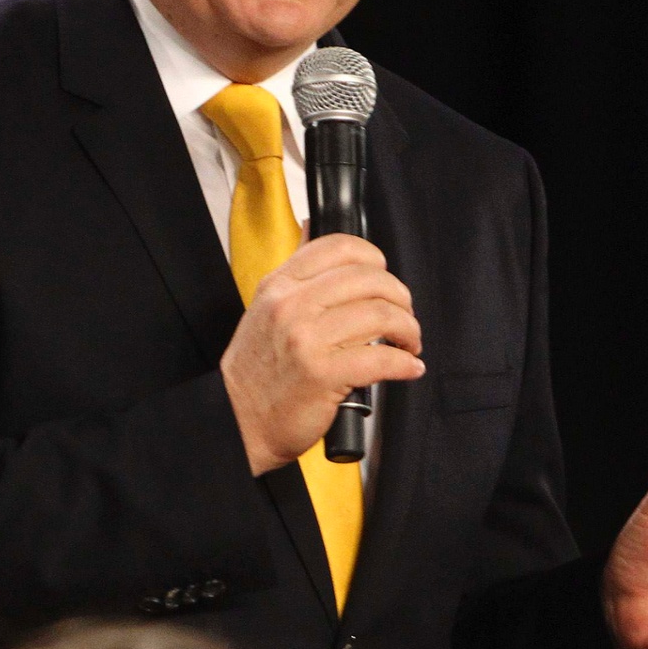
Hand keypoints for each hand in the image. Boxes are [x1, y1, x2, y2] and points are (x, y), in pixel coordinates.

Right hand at [220, 233, 424, 475]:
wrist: (239, 420)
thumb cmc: (258, 370)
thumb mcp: (265, 308)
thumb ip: (295, 274)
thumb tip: (312, 228)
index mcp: (279, 285)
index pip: (339, 247)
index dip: (374, 259)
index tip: (384, 278)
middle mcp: (291, 306)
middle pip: (369, 279)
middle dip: (400, 298)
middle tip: (404, 317)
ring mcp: (305, 339)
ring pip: (381, 316)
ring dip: (408, 330)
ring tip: (408, 343)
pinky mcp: (322, 375)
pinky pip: (381, 359)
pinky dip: (404, 364)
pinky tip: (408, 367)